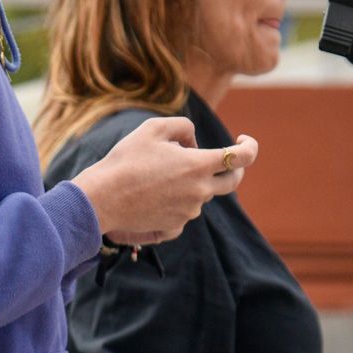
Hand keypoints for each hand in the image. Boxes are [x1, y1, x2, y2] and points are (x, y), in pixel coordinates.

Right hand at [70, 118, 258, 240]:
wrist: (103, 198)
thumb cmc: (126, 160)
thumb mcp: (153, 128)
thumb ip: (183, 127)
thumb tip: (194, 143)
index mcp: (198, 165)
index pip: (241, 158)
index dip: (250, 147)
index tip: (243, 140)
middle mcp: (200, 191)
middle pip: (232, 182)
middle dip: (233, 168)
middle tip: (222, 158)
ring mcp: (189, 212)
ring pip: (203, 193)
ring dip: (194, 180)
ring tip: (160, 172)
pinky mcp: (176, 225)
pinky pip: (187, 209)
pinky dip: (179, 198)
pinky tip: (155, 192)